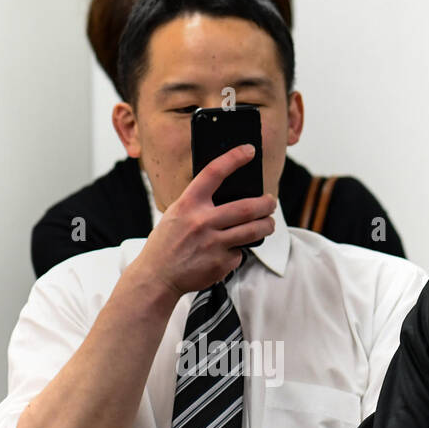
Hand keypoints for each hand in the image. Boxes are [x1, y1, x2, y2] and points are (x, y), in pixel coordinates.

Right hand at [131, 144, 275, 297]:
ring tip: (269, 223)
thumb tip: (230, 194)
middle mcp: (201, 222)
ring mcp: (213, 244)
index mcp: (188, 204)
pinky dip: (239, 251)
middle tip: (271, 202)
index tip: (249, 150)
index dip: (234, 158)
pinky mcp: (220, 263)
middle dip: (266, 203)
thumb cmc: (167, 243)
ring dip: (267, 225)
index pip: (214, 172)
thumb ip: (198, 204)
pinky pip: (239, 253)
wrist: (157, 277)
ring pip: (253, 230)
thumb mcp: (176, 214)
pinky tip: (230, 252)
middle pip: (247, 207)